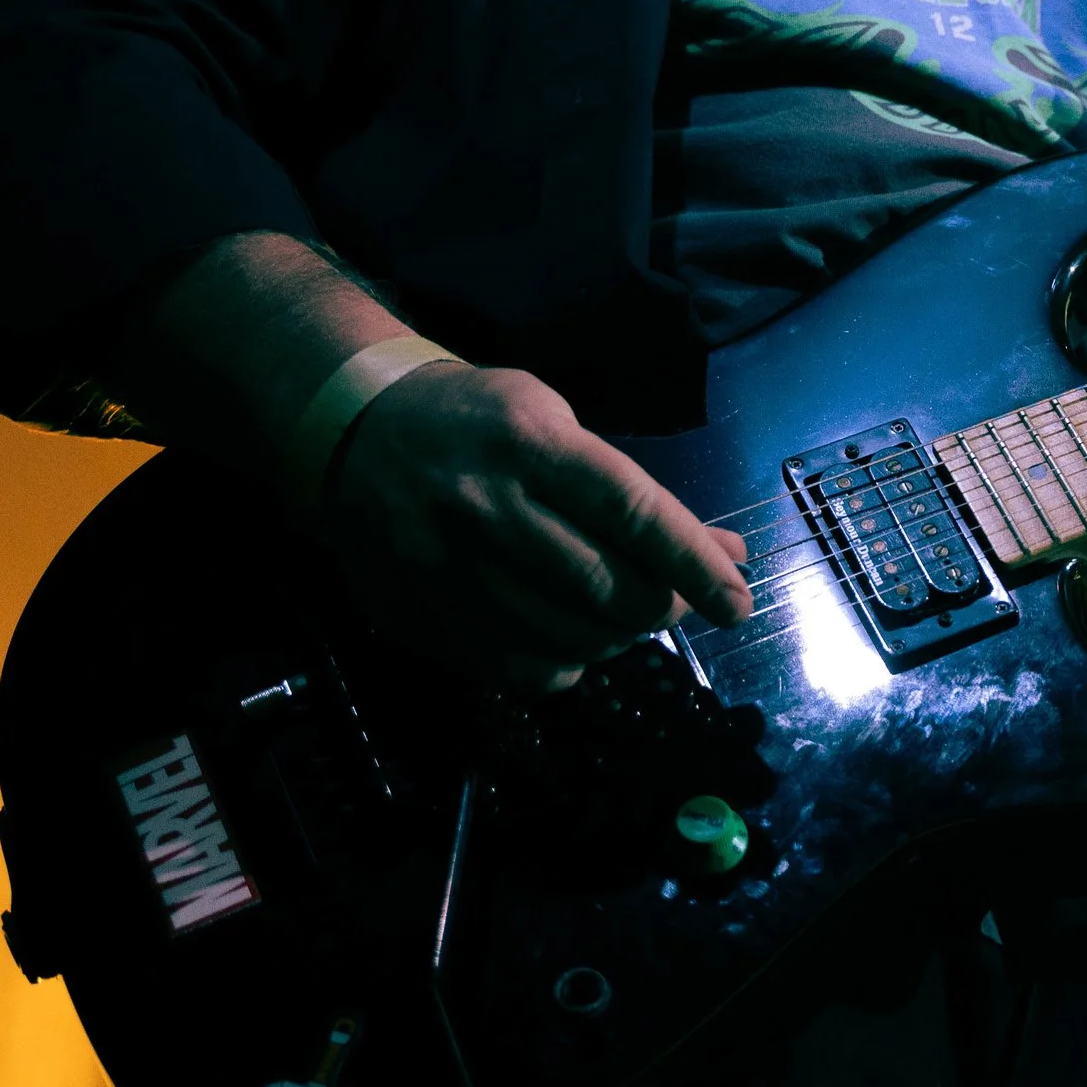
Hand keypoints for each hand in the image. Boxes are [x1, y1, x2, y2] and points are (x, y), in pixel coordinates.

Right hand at [321, 361, 750, 691]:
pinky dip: (563, 665)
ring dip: (617, 640)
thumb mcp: (553, 420)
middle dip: (658, 606)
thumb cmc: (474, 419)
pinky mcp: (418, 613)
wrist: (349, 431)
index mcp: (529, 440)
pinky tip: (571, 642)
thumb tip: (723, 554)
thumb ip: (633, 491)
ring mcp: (445, 566)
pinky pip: (514, 667)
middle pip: (603, 587)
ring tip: (625, 620)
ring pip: (564, 636)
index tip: (737, 602)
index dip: (694, 566)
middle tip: (673, 603)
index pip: (635, 514)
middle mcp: (485, 505)